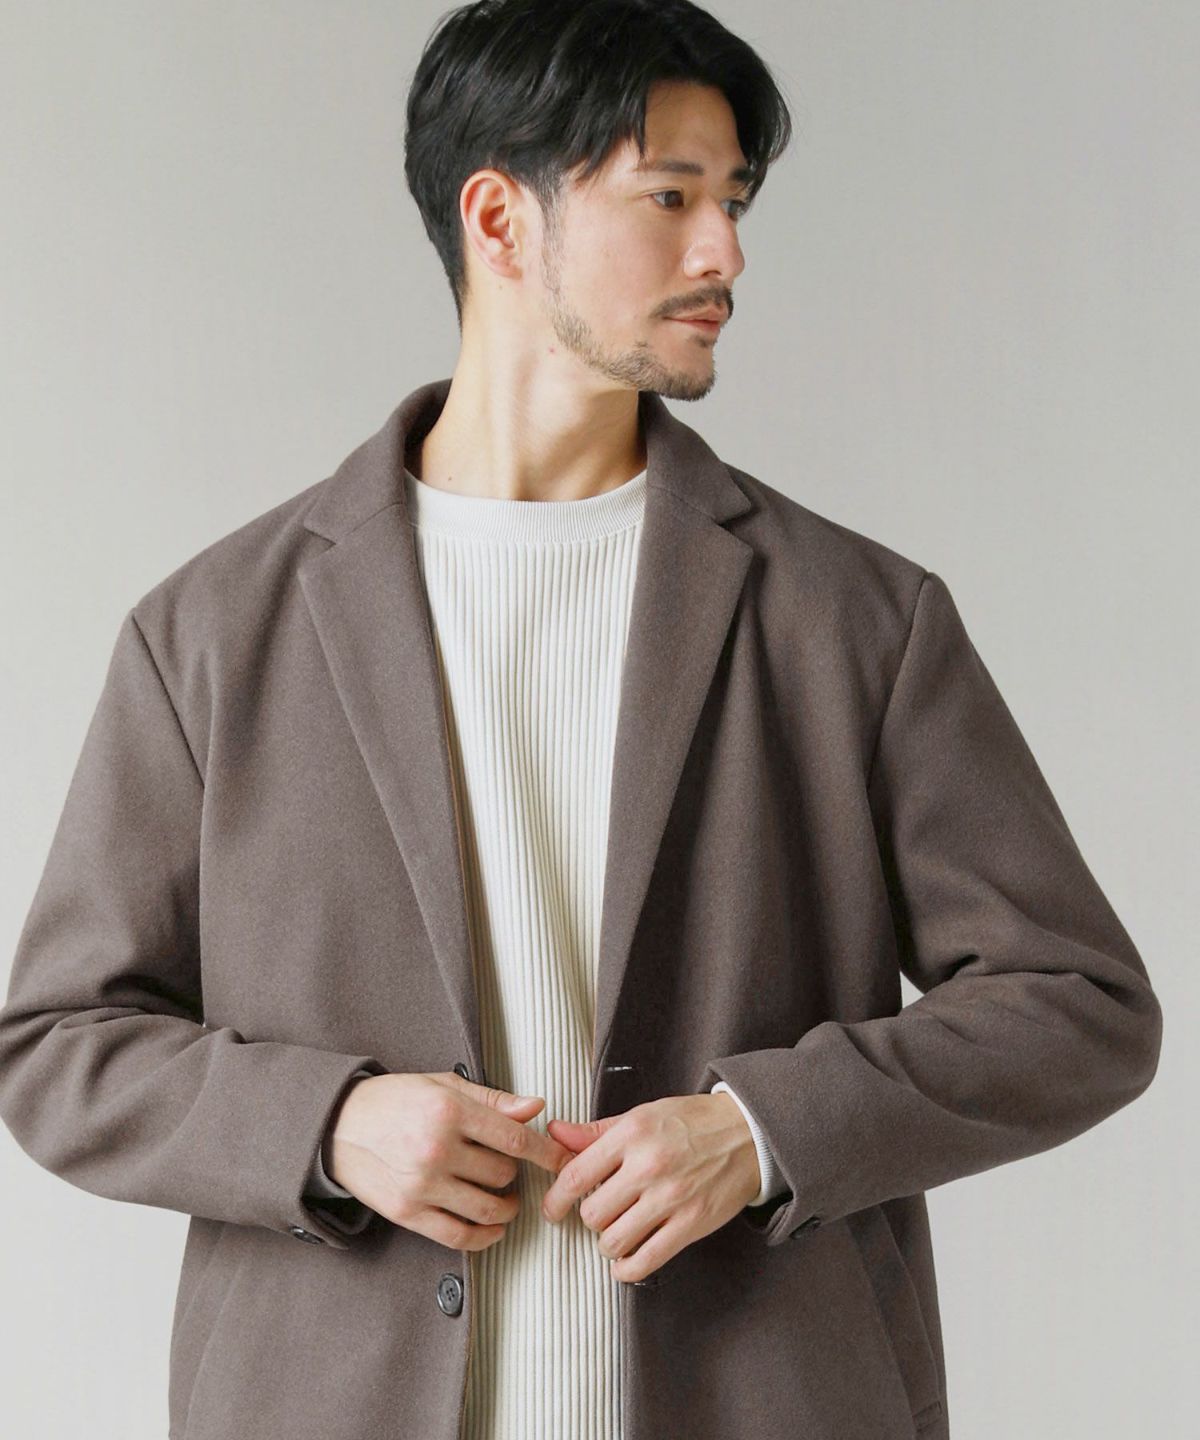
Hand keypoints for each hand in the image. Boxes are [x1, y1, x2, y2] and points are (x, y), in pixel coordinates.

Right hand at [323, 1071, 572, 1251]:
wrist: (339, 1126)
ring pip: (487, 1208)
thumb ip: (492, 1099)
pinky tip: (493, 1228)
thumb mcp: (443, 1086)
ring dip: (506, 1207)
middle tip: (508, 1167)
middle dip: (514, 1173)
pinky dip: (484, 1237)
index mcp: (449, 1112)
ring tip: (506, 1198)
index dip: (547, 1152)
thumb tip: (535, 1107)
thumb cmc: (395, 1100)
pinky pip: (458, 1236)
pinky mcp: (407, 1213)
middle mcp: (436, 1149)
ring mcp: (421, 1185)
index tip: (564, 1160)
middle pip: (503, 1174)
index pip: (514, 1138)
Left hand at [541, 1092, 760, 1282]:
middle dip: (589, 1218)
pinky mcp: (691, 1224)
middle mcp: (648, 1166)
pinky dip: (626, 1268)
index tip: (553, 1209)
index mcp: (632, 1134)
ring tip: (617, 1231)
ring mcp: (671, 1198)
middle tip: (600, 1212)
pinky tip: (626, 1259)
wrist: (747, 1133)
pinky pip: (645, 1261)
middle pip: (592, 1213)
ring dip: (608, 1243)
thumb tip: (555, 1134)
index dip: (556, 1199)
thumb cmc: (691, 1122)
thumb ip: (595, 1132)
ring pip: (613, 1241)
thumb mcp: (641, 1115)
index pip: (576, 1175)